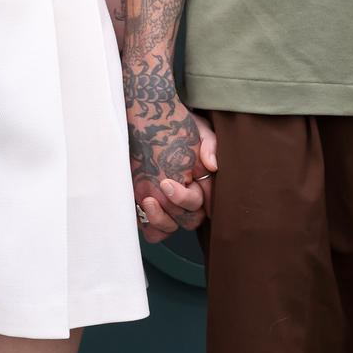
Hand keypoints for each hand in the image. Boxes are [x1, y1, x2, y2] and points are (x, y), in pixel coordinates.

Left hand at [126, 93, 216, 242]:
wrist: (149, 121)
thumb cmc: (178, 125)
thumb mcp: (198, 128)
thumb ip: (210, 144)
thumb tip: (212, 165)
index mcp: (202, 184)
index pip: (206, 203)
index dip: (191, 199)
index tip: (172, 184)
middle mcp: (187, 199)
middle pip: (190, 218)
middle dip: (178, 206)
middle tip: (163, 185)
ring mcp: (167, 206)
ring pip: (170, 228)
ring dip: (161, 220)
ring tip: (148, 200)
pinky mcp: (149, 209)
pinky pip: (152, 231)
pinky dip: (148, 225)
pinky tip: (139, 208)